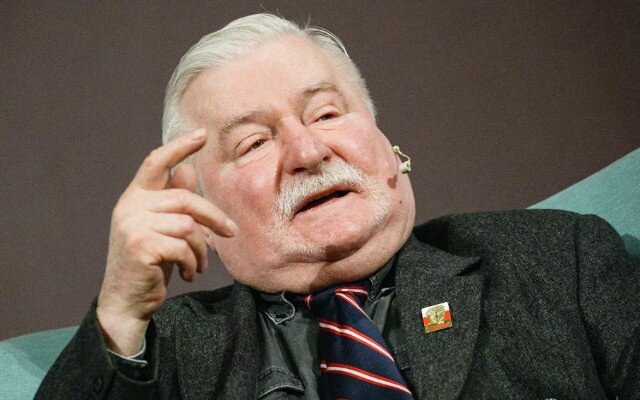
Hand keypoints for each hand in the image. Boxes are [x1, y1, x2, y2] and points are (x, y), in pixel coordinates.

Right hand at [96, 129, 236, 354]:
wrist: (126, 302)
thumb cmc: (149, 264)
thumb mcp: (162, 230)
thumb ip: (173, 202)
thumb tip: (189, 170)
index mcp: (134, 197)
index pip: (156, 162)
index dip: (179, 147)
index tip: (202, 134)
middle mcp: (130, 206)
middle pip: (185, 198)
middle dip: (214, 216)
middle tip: (231, 233)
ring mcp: (132, 225)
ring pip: (188, 225)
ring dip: (202, 248)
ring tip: (199, 264)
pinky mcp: (140, 245)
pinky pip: (183, 246)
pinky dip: (192, 262)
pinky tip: (188, 273)